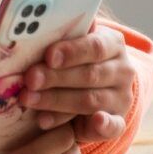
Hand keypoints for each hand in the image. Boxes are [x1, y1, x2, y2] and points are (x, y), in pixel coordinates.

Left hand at [20, 25, 135, 141]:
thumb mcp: (71, 44)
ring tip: (29, 100)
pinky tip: (92, 123)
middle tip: (29, 80)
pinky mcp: (118, 122)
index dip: (71, 51)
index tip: (48, 56)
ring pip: (90, 100)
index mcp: (113, 44)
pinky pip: (113, 127)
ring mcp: (121, 98)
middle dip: (55, 78)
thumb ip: (61, 37)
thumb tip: (37, 26)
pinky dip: (103, 126)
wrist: (99, 86)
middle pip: (90, 75)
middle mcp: (122, 70)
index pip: (95, 46)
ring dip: (57, 102)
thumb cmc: (74, 60)